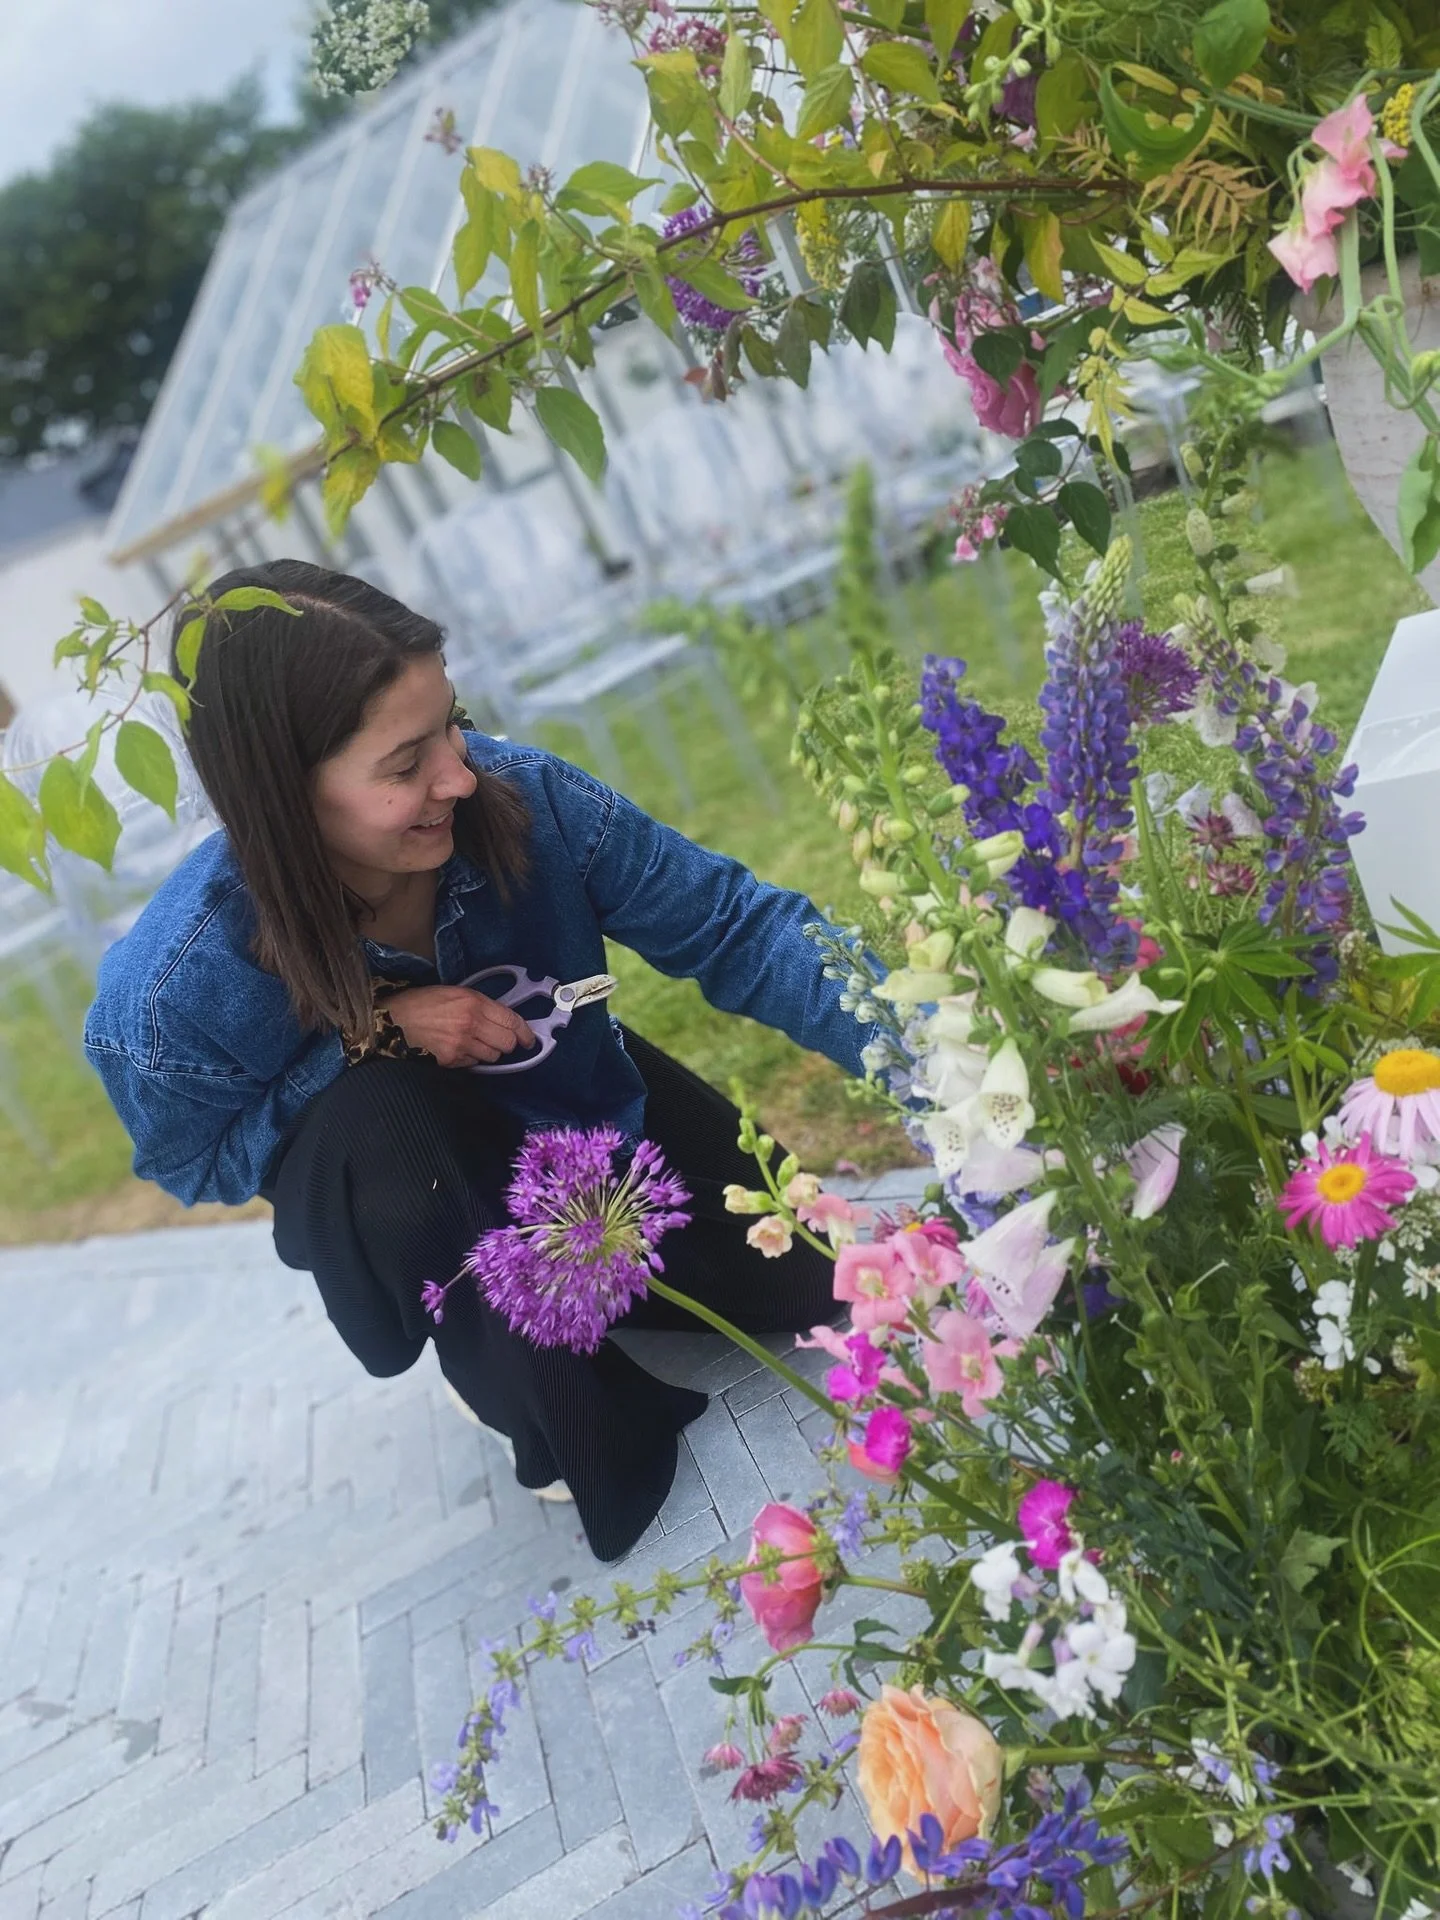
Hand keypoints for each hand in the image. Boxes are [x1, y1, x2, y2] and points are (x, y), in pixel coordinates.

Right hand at [381, 986, 535, 1067]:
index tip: (529, 1039)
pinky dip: (470, 1060)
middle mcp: (471, 1023)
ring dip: (487, 1052)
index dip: (525, 1032)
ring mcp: (461, 1044)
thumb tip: (501, 1019)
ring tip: (470, 1042)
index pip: (512, 1020)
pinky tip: (456, 1049)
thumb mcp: (453, 992)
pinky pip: (473, 1064)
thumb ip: (479, 1004)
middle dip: (505, 1043)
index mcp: (474, 1002)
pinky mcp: (451, 1060)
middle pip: (506, 1043)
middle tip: (496, 1040)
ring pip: (492, 1057)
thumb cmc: (420, 1003)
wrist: (391, 1021)